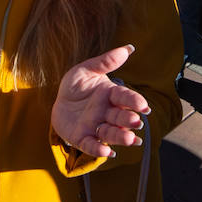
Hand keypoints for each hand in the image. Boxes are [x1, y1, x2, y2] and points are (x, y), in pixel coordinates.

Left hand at [51, 44, 148, 158]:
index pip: (125, 97)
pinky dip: (99, 150)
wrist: (59, 101)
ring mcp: (96, 126)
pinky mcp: (82, 138)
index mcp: (111, 95)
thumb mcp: (86, 69)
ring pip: (110, 133)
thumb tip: (129, 48)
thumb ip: (105, 62)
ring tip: (130, 140)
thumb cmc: (76, 85)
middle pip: (121, 117)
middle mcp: (107, 113)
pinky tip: (107, 153)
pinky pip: (91, 145)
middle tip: (136, 122)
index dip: (134, 101)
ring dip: (121, 137)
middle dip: (129, 120)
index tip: (143, 105)